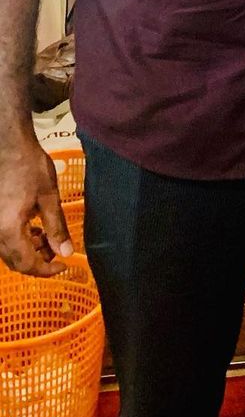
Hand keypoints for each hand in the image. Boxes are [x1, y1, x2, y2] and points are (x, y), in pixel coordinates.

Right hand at [0, 137, 72, 276]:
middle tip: (58, 251)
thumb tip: (66, 252)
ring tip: (48, 237)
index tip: (64, 266)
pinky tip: (34, 228)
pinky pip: (3, 238)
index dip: (46, 270)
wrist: (8, 146)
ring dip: (29, 251)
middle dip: (38, 261)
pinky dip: (20, 240)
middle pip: (14, 261)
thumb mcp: (49, 197)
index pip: (26, 264)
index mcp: (9, 230)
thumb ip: (56, 228)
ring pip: (8, 251)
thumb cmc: (29, 167)